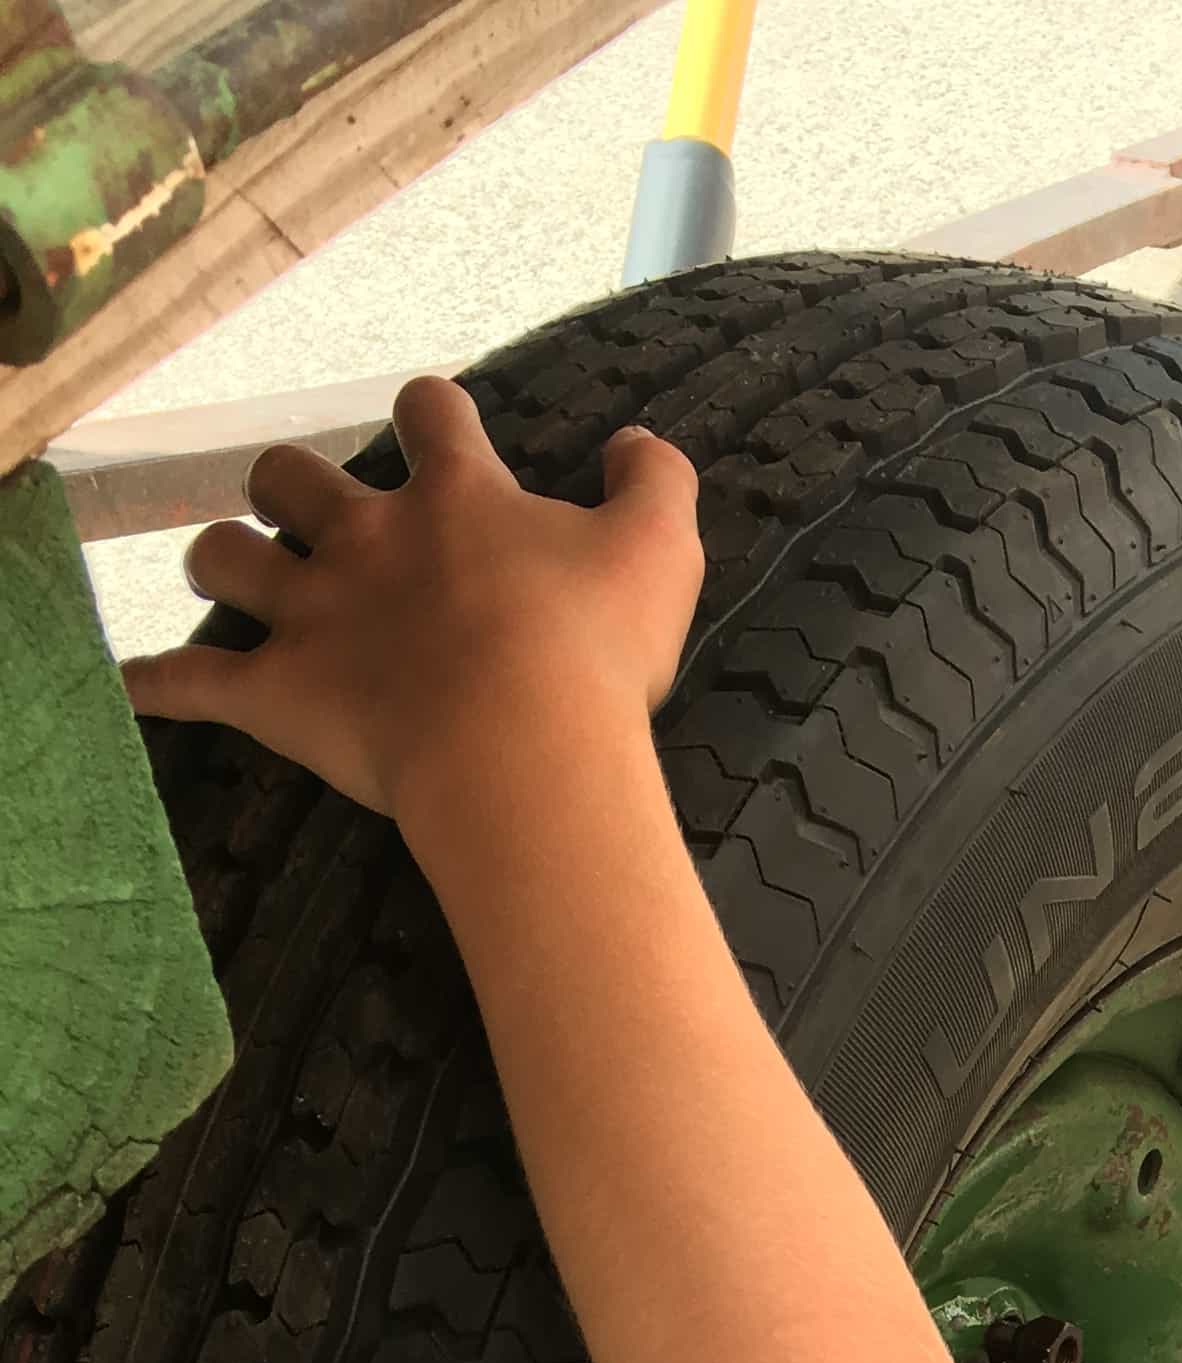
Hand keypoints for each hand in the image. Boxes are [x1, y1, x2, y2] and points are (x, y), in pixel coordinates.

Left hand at [119, 376, 703, 829]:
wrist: (520, 749)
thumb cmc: (593, 655)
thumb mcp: (660, 553)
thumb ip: (655, 483)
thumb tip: (638, 443)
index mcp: (454, 501)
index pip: (431, 415)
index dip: (434, 414)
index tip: (440, 426)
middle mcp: (366, 540)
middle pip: (292, 475)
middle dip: (292, 485)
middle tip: (309, 511)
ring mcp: (313, 615)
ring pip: (228, 559)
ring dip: (223, 560)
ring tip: (232, 573)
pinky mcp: (280, 694)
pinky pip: (195, 685)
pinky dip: (162, 685)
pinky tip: (140, 685)